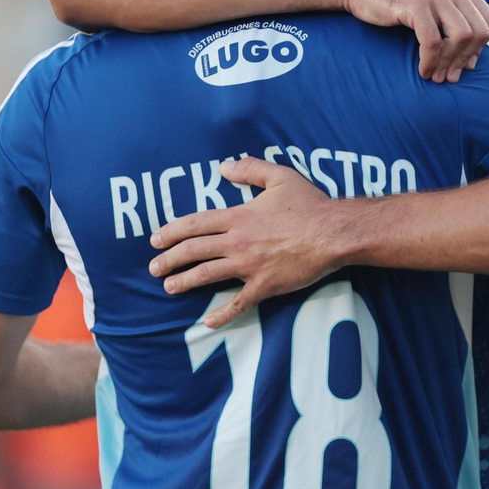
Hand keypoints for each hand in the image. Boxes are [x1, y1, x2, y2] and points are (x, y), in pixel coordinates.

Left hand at [149, 158, 349, 327]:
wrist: (333, 234)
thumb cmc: (309, 205)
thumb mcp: (280, 177)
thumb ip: (250, 169)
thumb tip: (224, 167)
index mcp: (238, 217)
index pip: (195, 224)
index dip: (171, 232)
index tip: (155, 240)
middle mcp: (237, 242)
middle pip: (193, 251)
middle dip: (169, 260)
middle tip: (154, 267)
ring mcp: (249, 266)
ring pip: (206, 275)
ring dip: (184, 282)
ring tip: (169, 287)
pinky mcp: (264, 286)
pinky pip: (238, 303)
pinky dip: (222, 314)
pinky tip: (208, 321)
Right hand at [340, 0, 488, 82]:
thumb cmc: (396, 4)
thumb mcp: (432, 11)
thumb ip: (454, 29)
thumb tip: (472, 63)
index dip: (481, 49)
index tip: (463, 65)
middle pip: (480, 32)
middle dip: (465, 60)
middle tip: (449, 77)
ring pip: (461, 37)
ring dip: (449, 63)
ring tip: (436, 77)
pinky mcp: (416, 4)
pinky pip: (433, 41)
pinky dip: (430, 61)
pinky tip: (422, 70)